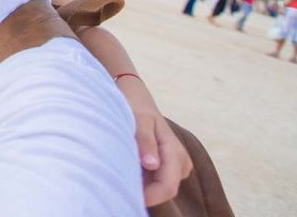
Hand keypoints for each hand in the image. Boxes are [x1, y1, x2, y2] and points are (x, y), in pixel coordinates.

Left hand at [115, 76, 192, 206]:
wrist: (137, 100)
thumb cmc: (137, 108)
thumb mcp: (139, 120)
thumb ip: (145, 141)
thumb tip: (152, 164)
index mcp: (175, 152)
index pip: (167, 187)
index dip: (148, 196)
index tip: (124, 192)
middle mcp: (179, 163)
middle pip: (162, 191)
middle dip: (142, 191)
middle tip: (116, 180)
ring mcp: (173, 167)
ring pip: (156, 188)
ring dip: (139, 184)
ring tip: (120, 167)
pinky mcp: (164, 168)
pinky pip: (152, 182)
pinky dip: (138, 179)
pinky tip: (124, 167)